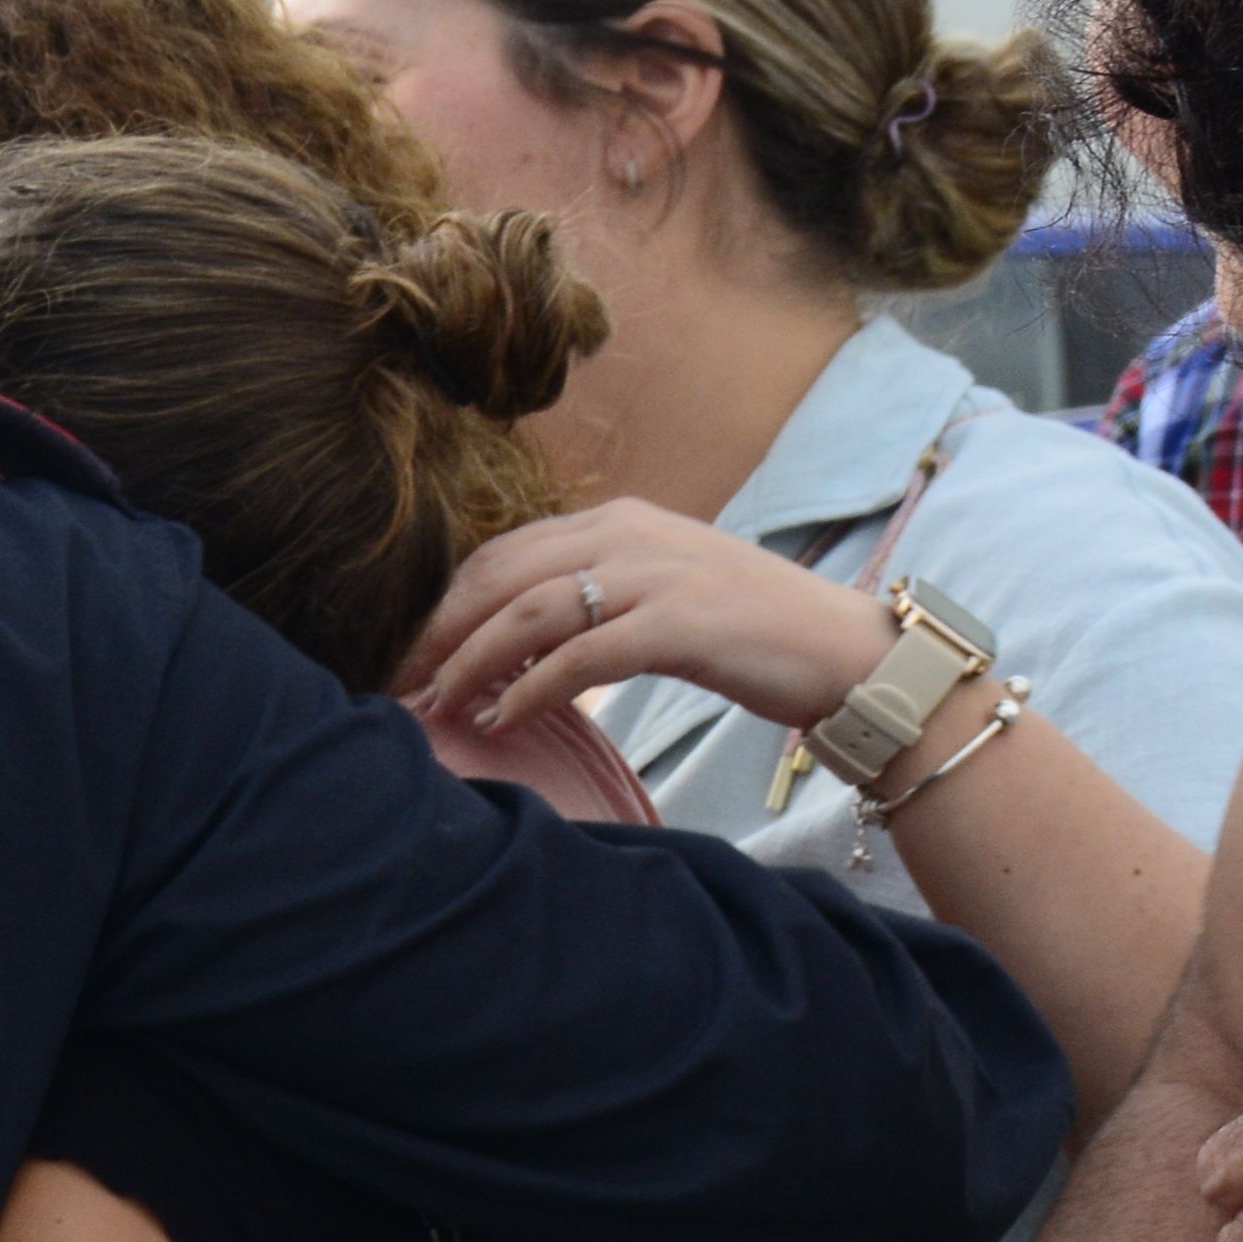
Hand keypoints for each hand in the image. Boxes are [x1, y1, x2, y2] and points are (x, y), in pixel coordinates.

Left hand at [403, 503, 891, 740]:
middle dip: (438, 631)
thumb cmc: (748, 634)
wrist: (846, 651)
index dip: (444, 603)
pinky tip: (501, 720)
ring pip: (529, 611)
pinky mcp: (682, 622)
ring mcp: (657, 574)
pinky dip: (530, 689)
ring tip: (437, 703)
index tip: (404, 651)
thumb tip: (509, 640)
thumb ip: (590, 599)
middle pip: (500, 576)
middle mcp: (631, 535)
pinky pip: (581, 655)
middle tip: (396, 681)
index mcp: (619, 521)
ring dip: (471, 662)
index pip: (502, 553)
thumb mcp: (657, 595)